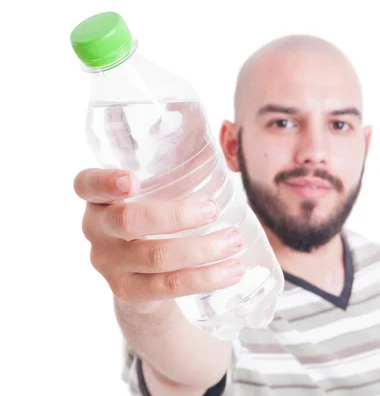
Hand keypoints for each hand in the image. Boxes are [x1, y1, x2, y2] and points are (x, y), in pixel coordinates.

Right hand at [73, 168, 244, 311]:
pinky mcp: (129, 292)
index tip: (133, 180)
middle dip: (176, 215)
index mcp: (100, 200)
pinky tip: (232, 270)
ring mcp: (110, 265)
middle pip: (129, 221)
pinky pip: (168, 286)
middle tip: (214, 208)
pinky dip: (205, 278)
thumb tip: (225, 146)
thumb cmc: (156, 222)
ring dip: (203, 249)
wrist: (142, 278)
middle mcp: (97, 231)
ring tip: (235, 240)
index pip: (87, 185)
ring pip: (156, 257)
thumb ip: (177, 173)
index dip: (105, 181)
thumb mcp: (156, 196)